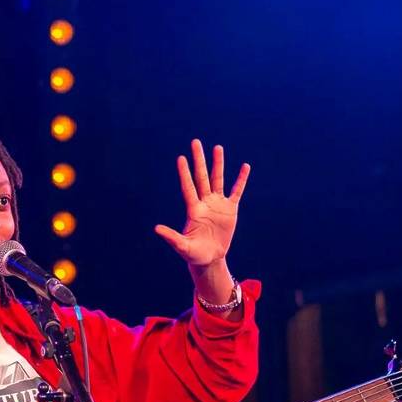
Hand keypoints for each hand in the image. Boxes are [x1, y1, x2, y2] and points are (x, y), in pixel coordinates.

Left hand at [154, 139, 250, 268]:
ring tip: (217, 148)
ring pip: (218, 180)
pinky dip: (241, 180)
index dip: (185, 173)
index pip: (188, 187)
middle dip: (199, 160)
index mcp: (193, 210)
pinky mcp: (230, 209)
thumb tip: (156, 229)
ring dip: (218, 164)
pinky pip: (237, 191)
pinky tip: (245, 167)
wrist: (210, 258)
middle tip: (195, 142)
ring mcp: (217, 204)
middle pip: (202, 177)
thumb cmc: (194, 254)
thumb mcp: (183, 247)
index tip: (181, 158)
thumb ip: (171, 237)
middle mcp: (204, 202)